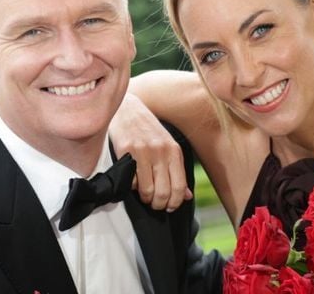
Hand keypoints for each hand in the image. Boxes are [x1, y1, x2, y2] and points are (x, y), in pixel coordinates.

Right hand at [110, 93, 192, 210]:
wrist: (128, 108)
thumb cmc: (147, 129)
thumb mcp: (167, 146)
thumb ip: (177, 170)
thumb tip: (187, 196)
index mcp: (174, 151)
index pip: (180, 187)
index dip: (174, 203)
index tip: (168, 206)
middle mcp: (161, 151)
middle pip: (164, 193)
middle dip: (159, 204)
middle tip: (154, 203)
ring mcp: (144, 151)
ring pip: (148, 191)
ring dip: (145, 198)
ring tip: (143, 195)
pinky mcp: (126, 150)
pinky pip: (131, 181)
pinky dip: (131, 186)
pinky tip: (132, 180)